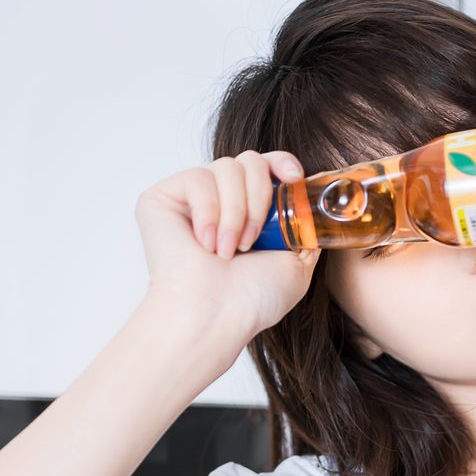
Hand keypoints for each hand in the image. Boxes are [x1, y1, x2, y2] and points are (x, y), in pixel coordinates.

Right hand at [135, 149, 319, 344]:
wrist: (215, 315)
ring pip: (226, 167)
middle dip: (259, 197)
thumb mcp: (296, 264)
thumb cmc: (251, 300)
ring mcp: (190, 198)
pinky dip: (208, 212)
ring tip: (228, 250)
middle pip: (249, 160)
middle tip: (252, 239)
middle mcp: (219, 200)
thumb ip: (306, 232)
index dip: (281, 163)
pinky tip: (204, 244)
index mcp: (248, 211)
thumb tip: (313, 210)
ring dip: (235, 212)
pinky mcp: (162, 197)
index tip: (293, 178)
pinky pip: (198, 178)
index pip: (265, 165)